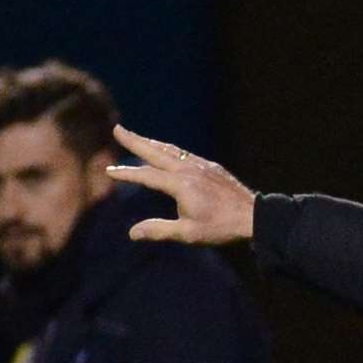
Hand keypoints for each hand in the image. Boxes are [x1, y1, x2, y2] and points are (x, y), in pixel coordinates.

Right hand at [106, 125, 256, 244]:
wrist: (252, 216)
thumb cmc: (221, 227)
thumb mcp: (188, 233)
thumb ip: (159, 230)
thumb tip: (132, 233)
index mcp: (180, 184)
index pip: (146, 176)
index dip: (127, 174)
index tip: (109, 171)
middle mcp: (188, 170)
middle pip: (156, 151)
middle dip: (135, 140)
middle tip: (118, 129)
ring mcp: (201, 166)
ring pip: (171, 150)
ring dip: (151, 143)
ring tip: (137, 137)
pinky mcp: (211, 167)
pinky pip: (185, 154)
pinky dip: (170, 150)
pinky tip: (167, 151)